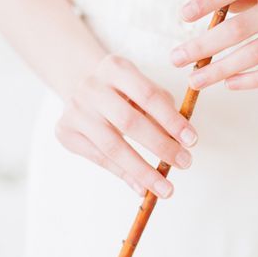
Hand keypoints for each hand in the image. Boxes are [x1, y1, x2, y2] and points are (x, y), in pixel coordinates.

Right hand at [54, 54, 198, 197]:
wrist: (79, 84)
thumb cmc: (121, 89)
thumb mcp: (141, 87)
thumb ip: (161, 109)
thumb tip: (181, 143)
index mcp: (115, 68)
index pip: (148, 95)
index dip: (172, 119)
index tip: (192, 140)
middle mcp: (92, 87)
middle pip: (129, 122)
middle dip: (160, 146)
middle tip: (185, 163)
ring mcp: (75, 110)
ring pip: (112, 146)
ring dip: (143, 170)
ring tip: (166, 188)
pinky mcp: (65, 131)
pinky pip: (99, 158)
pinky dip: (123, 174)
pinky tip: (141, 187)